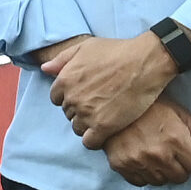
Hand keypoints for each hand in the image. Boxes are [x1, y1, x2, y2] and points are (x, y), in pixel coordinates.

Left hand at [43, 32, 175, 147]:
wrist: (144, 63)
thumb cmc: (117, 51)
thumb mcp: (85, 47)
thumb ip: (62, 59)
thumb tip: (45, 68)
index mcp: (65, 80)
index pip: (56, 98)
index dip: (70, 97)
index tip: (84, 95)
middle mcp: (72, 98)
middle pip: (68, 113)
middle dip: (79, 109)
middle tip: (98, 103)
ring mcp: (87, 113)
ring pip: (77, 127)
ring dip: (87, 124)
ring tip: (103, 115)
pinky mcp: (103, 126)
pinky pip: (89, 142)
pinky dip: (95, 139)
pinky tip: (105, 130)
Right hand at [102, 97, 190, 185]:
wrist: (110, 103)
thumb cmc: (148, 105)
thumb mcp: (179, 113)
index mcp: (176, 139)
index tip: (187, 150)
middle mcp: (158, 154)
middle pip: (181, 177)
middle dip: (180, 166)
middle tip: (170, 151)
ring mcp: (138, 161)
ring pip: (161, 181)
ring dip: (161, 171)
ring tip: (154, 154)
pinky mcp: (121, 166)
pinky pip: (141, 182)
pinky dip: (143, 174)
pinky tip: (141, 159)